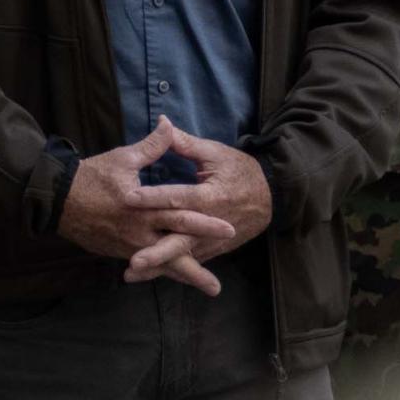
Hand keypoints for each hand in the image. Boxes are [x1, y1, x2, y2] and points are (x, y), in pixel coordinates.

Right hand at [58, 117, 236, 294]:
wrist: (58, 199)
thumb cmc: (91, 176)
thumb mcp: (123, 158)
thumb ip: (152, 146)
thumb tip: (169, 124)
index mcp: (142, 207)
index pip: (179, 215)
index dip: (205, 223)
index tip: (229, 228)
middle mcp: (137, 231)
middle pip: (173, 252)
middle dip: (197, 269)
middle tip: (217, 286)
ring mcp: (128, 245)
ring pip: (162, 264)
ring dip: (186, 277)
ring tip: (208, 289)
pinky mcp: (119, 251)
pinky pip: (148, 264)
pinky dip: (165, 271)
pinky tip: (180, 278)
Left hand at [122, 126, 273, 291]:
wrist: (272, 197)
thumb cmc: (240, 171)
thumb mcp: (215, 153)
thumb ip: (185, 143)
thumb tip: (162, 122)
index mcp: (210, 196)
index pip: (177, 197)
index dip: (152, 197)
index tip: (127, 198)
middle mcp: (210, 223)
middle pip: (180, 239)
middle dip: (156, 251)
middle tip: (133, 260)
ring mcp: (212, 240)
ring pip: (182, 256)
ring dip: (158, 267)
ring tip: (132, 275)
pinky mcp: (214, 249)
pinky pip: (189, 262)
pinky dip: (170, 270)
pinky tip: (148, 277)